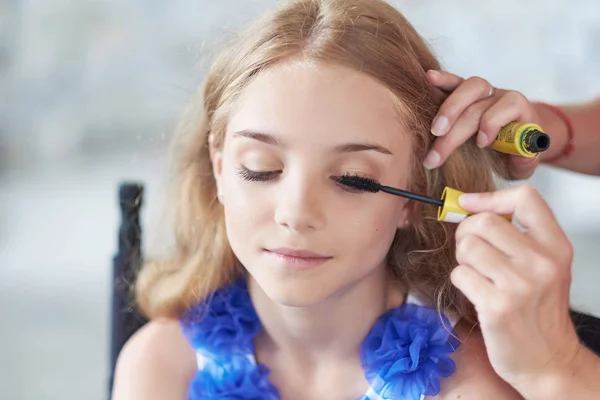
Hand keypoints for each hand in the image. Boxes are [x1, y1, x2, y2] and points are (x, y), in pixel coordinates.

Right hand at [425, 70, 541, 179]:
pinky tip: (430, 78)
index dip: (493, 123)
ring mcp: (482, 92)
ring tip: (434, 130)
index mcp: (519, 110)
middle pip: (479, 104)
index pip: (509, 106)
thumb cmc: (515, 153)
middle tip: (438, 153)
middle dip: (457, 129)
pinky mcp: (464, 92)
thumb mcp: (524, 163)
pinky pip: (455, 81)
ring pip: (467, 87)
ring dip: (449, 109)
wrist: (513, 140)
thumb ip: (525, 160)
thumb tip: (519, 153)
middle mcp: (500, 96)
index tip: (481, 144)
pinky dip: (443, 80)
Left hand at [450, 185, 581, 396]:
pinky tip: (476, 292)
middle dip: (465, 233)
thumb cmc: (539, 310)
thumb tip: (469, 206)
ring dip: (463, 260)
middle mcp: (542, 263)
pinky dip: (461, 281)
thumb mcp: (545, 266)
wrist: (548, 359)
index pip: (525, 199)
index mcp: (556, 247)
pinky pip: (460, 275)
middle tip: (470, 250)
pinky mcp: (497, 306)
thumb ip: (518, 235)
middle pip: (483, 222)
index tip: (468, 204)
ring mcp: (520, 285)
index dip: (489, 197)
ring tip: (476, 273)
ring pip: (468, 247)